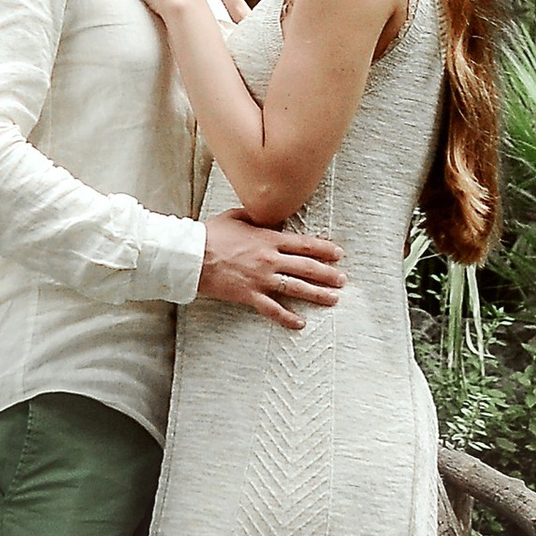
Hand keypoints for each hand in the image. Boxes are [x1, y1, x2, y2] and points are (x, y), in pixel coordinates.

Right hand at [198, 208, 343, 332]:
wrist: (192, 255)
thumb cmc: (211, 234)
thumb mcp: (237, 216)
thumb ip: (256, 216)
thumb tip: (268, 212)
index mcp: (268, 239)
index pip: (304, 244)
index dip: (324, 249)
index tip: (338, 254)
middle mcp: (269, 260)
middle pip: (306, 267)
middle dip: (328, 274)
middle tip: (343, 280)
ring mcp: (261, 279)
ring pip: (296, 288)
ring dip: (317, 294)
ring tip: (333, 299)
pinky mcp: (249, 295)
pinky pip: (273, 309)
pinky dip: (287, 317)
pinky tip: (300, 323)